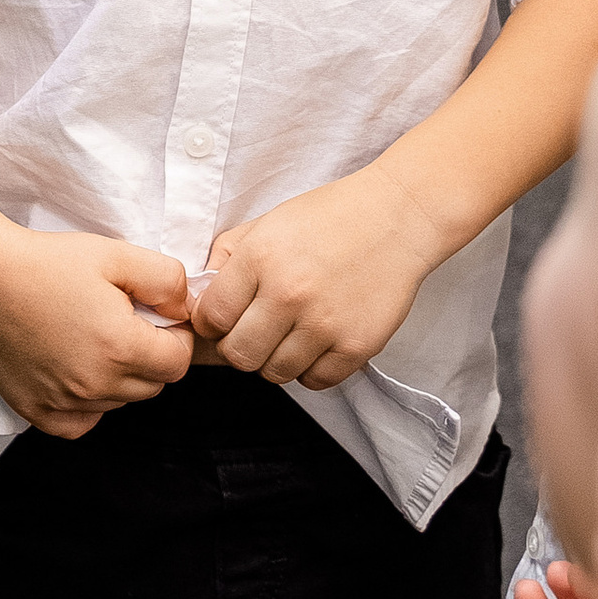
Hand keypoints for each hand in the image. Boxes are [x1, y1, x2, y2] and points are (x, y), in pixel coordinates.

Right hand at [0, 225, 194, 439]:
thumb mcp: (117, 254)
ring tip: (91, 339)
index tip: (151, 316)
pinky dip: (87, 404)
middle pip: (152, 385)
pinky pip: (83, 422)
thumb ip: (166, 280)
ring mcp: (65, 403)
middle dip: (148, 356)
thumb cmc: (49, 263)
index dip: (173, 336)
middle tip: (121, 323)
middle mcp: (96, 385)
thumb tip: (184, 309)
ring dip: (118, 377)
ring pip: (119, 402)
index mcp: (121, 348)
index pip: (178, 362)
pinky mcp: (38, 412)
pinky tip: (74, 370)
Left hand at [188, 165, 443, 389]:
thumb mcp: (268, 221)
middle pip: (238, 355)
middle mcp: (289, 294)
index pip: (211, 317)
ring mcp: (324, 324)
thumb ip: (228, 256)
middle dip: (239, 347)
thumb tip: (200, 294)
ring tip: (289, 334)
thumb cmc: (330, 217)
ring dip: (275, 359)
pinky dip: (311, 368)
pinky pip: (315, 381)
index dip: (211, 323)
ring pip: (275, 373)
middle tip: (254, 332)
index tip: (223, 319)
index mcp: (260, 258)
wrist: (397, 217)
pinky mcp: (356, 345)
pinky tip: (317, 342)